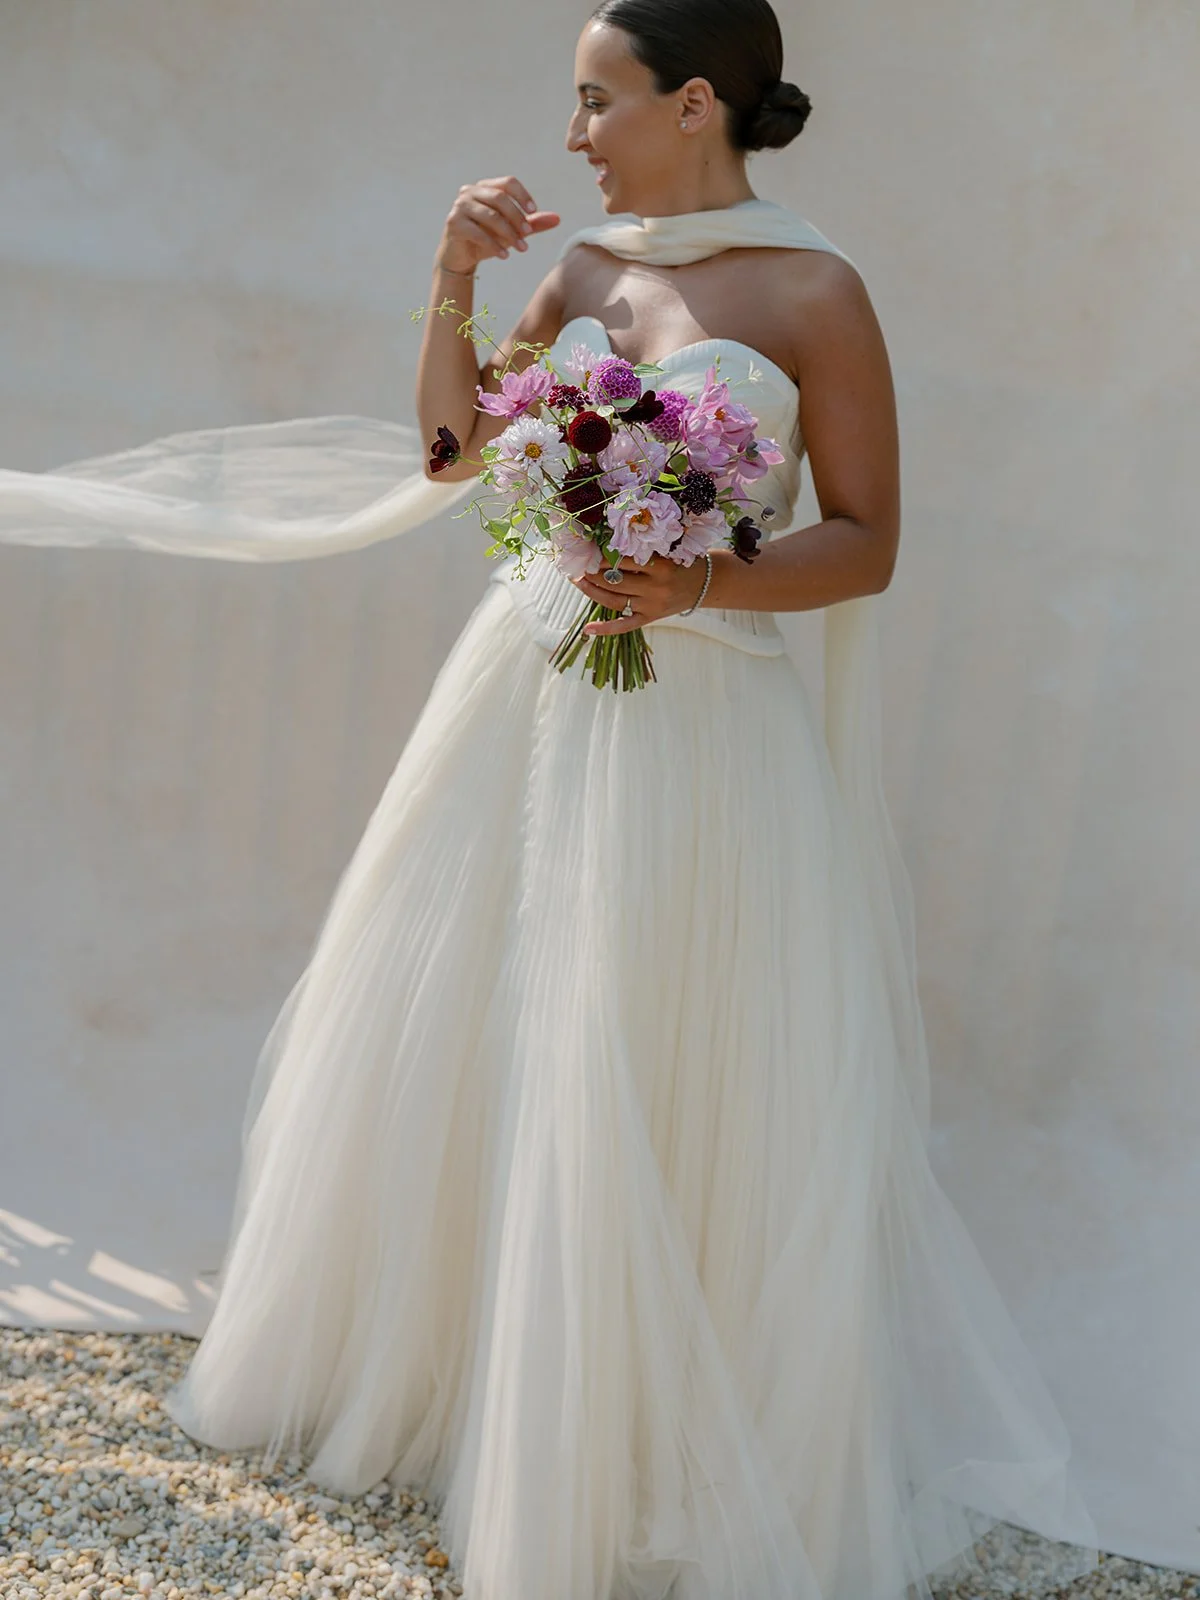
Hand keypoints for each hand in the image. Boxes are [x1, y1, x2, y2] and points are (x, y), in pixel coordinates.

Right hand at [435, 176, 559, 273]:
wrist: (461, 257)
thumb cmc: (487, 239)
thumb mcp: (512, 231)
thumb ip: (532, 223)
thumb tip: (558, 219)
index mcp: (485, 187)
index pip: (507, 182)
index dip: (522, 195)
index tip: (534, 211)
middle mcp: (469, 192)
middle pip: (500, 198)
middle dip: (517, 217)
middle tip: (528, 234)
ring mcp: (460, 206)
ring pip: (490, 216)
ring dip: (509, 233)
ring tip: (521, 248)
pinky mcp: (453, 223)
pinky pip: (478, 233)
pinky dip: (494, 245)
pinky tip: (505, 256)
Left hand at [570, 554, 710, 635]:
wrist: (706, 583)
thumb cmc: (683, 561)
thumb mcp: (667, 550)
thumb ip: (642, 550)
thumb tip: (606, 546)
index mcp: (661, 566)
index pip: (623, 561)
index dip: (602, 556)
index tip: (588, 550)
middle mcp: (656, 588)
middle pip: (615, 581)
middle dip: (592, 572)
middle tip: (578, 565)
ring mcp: (652, 606)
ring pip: (614, 601)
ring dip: (592, 591)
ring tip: (578, 581)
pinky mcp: (651, 618)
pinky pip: (625, 626)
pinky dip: (606, 629)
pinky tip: (587, 629)